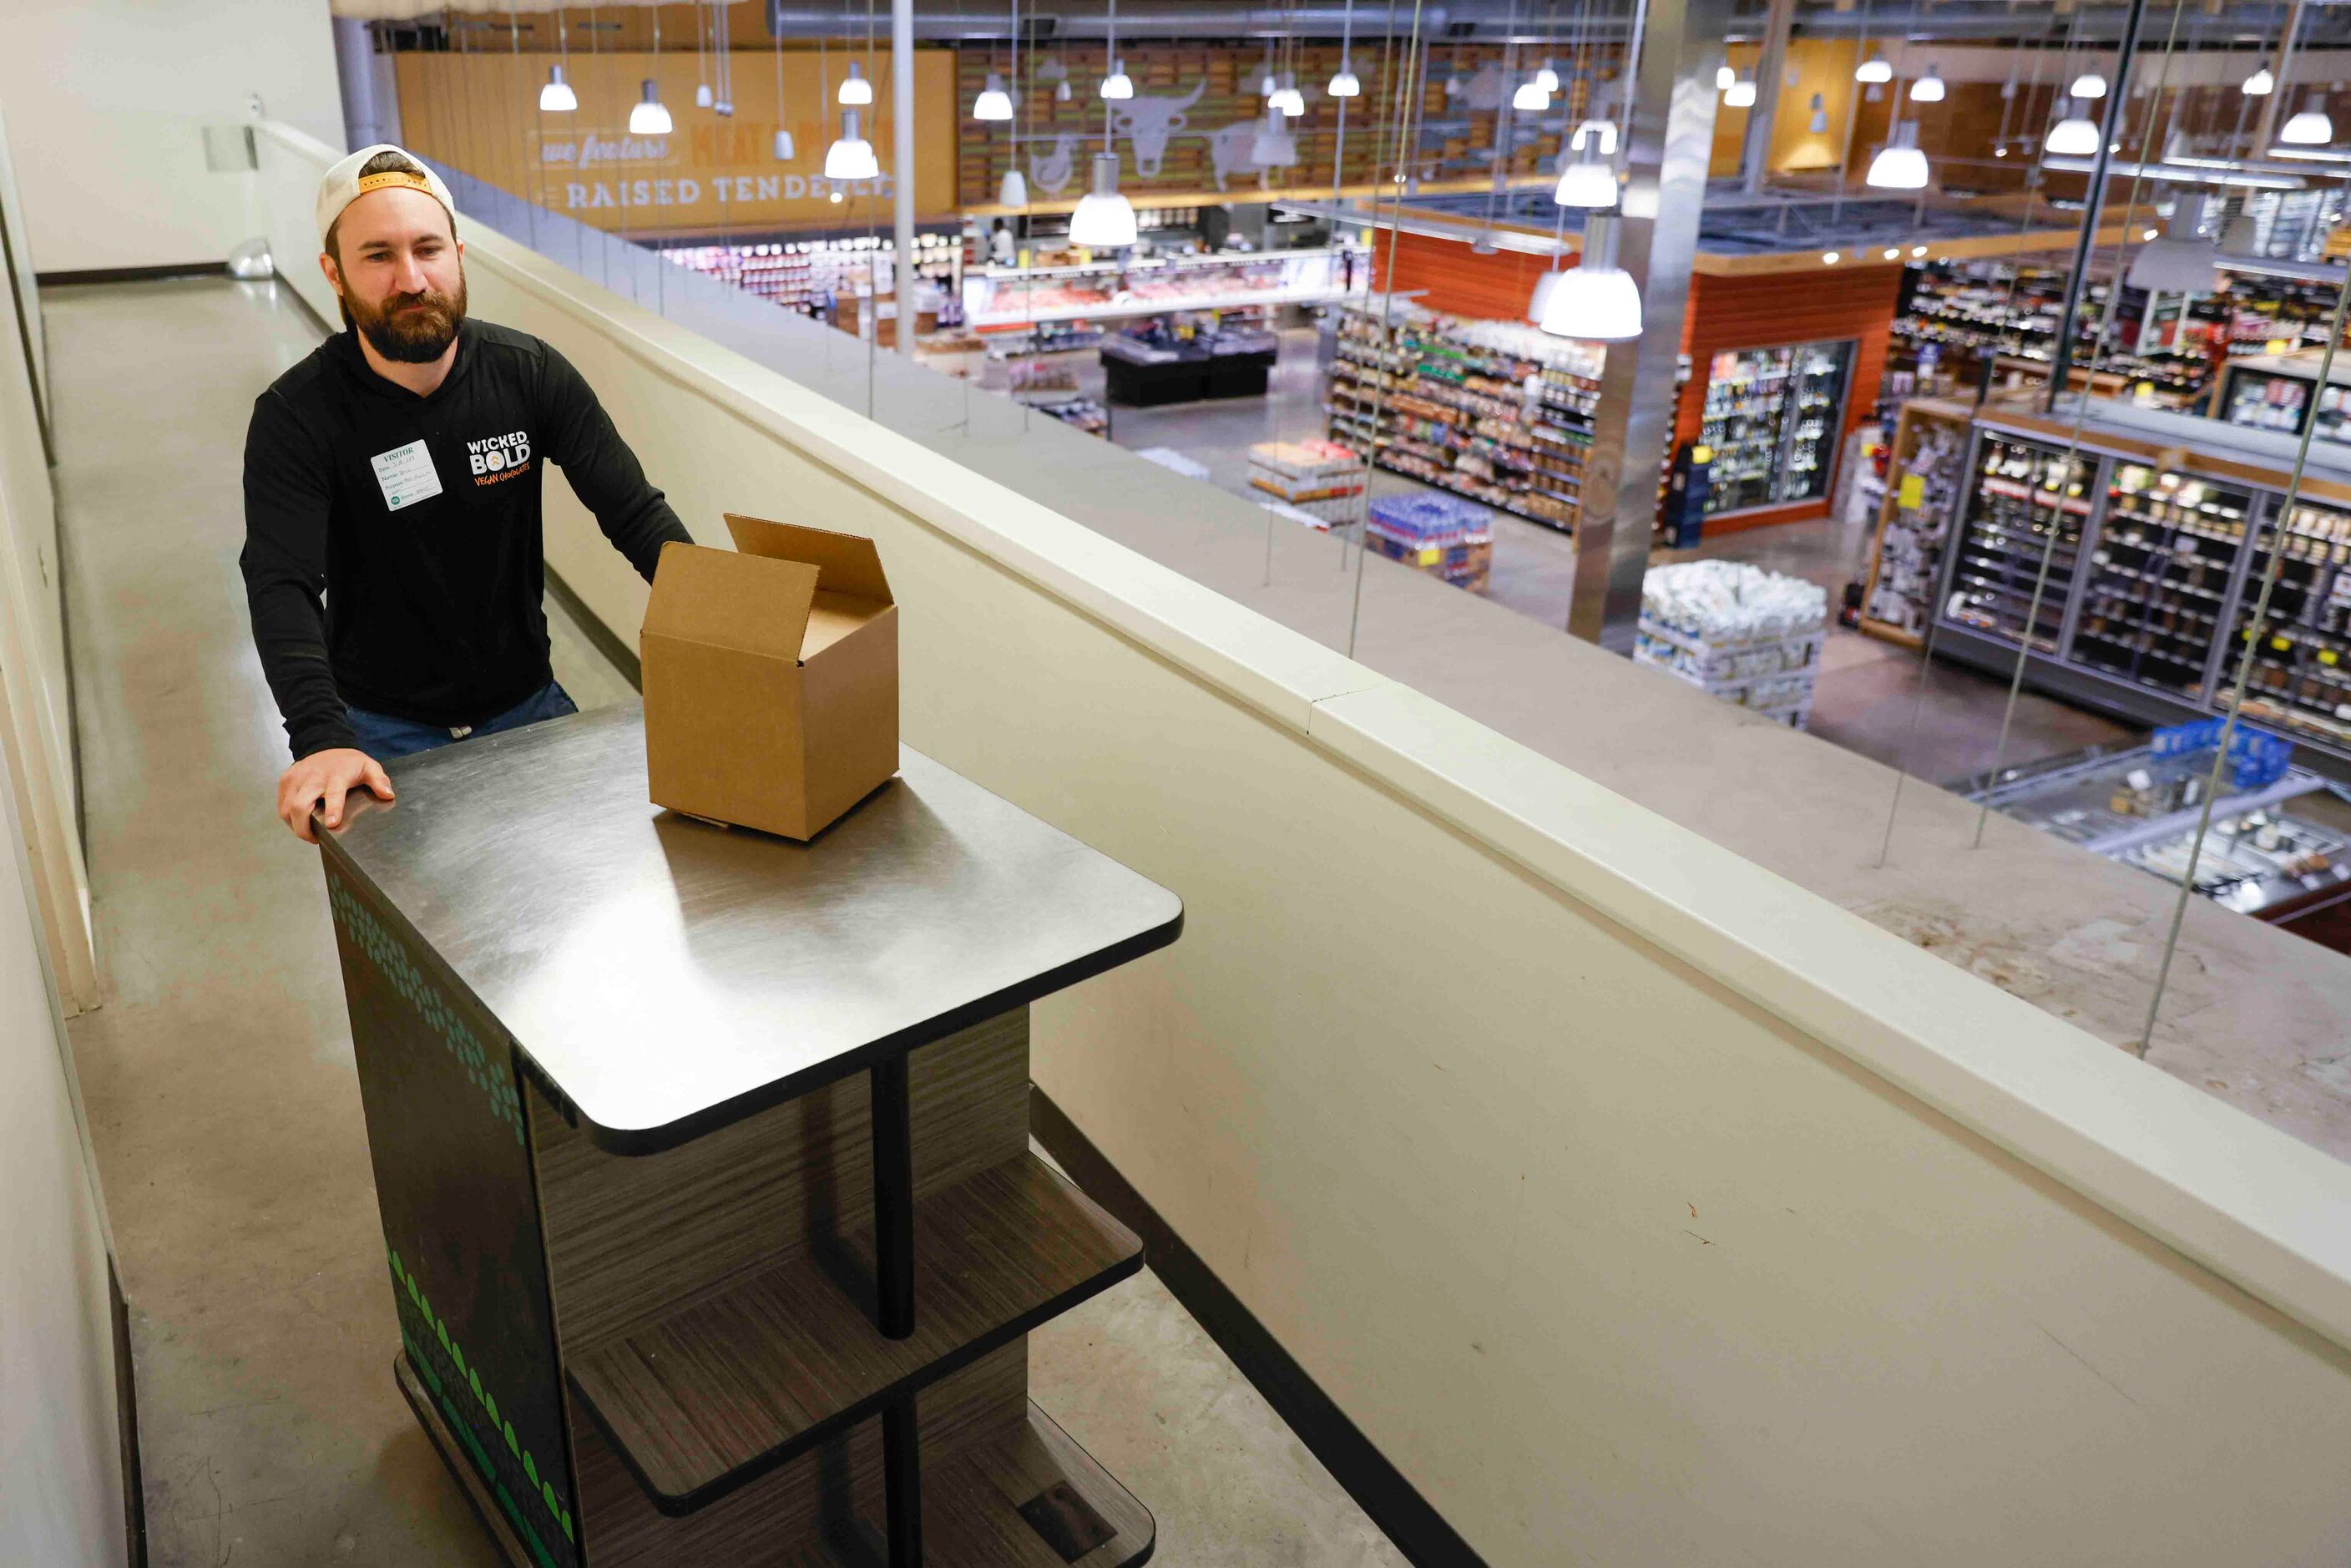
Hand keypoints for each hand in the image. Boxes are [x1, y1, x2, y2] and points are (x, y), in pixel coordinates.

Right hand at [277, 748, 394, 842]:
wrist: (325, 743)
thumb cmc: (348, 762)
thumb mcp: (369, 767)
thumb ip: (379, 780)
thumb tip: (388, 795)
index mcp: (336, 775)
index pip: (333, 794)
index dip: (332, 810)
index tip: (332, 825)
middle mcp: (313, 777)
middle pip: (300, 806)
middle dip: (304, 828)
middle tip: (315, 838)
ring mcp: (296, 778)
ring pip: (287, 809)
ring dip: (295, 825)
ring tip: (308, 831)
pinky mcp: (285, 780)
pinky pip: (282, 805)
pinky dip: (288, 817)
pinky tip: (299, 821)